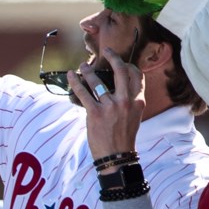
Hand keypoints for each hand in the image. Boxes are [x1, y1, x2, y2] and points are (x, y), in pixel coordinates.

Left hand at [68, 47, 145, 165]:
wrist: (116, 158)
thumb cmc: (124, 138)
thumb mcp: (134, 117)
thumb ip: (130, 101)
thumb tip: (119, 86)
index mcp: (138, 102)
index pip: (137, 76)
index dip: (129, 65)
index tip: (120, 61)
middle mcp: (126, 101)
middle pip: (121, 71)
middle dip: (113, 56)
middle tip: (106, 50)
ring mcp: (110, 107)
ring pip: (97, 80)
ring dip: (88, 70)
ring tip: (83, 66)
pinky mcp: (95, 113)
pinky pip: (83, 93)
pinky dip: (75, 82)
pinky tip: (70, 76)